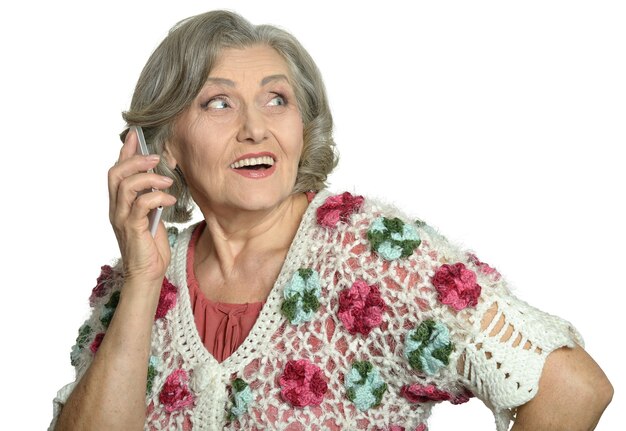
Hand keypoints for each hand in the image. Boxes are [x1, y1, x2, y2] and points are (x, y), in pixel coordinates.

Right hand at [108, 129, 176, 284]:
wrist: (147, 274)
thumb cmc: (151, 247)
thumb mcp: (152, 216)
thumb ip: (150, 199)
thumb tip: (159, 180)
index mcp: (120, 203)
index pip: (117, 171)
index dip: (125, 152)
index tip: (135, 135)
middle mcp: (116, 208)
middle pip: (115, 173)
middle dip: (136, 160)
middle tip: (156, 157)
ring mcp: (122, 218)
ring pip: (125, 186)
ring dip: (148, 178)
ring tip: (168, 180)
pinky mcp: (132, 228)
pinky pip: (141, 204)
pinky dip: (157, 197)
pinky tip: (170, 199)